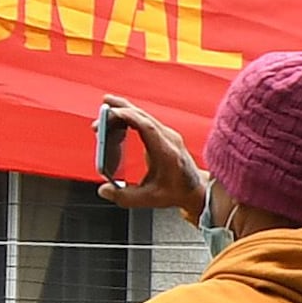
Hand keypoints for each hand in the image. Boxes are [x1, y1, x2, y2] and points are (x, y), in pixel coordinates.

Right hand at [95, 96, 210, 215]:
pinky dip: (132, 116)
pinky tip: (120, 117)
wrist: (196, 190)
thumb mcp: (150, 199)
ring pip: (145, 116)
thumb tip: (105, 190)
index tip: (113, 112)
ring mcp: (169, 136)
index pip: (148, 127)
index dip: (129, 117)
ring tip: (107, 107)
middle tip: (105, 103)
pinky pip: (147, 121)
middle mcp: (169, 139)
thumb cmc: (177, 192)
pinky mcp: (165, 136)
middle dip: (123, 108)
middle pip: (145, 117)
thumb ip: (125, 197)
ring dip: (126, 111)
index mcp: (167, 152)